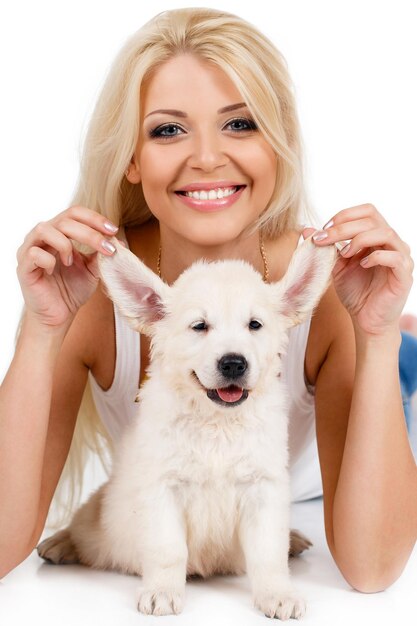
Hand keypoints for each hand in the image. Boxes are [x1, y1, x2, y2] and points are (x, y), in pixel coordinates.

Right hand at [16, 206, 118, 327]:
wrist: (59, 316)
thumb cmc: (72, 290)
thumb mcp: (92, 269)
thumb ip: (101, 253)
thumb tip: (117, 240)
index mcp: (59, 233)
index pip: (75, 213)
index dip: (94, 218)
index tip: (113, 231)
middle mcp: (43, 237)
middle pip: (64, 220)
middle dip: (89, 233)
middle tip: (106, 248)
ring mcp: (30, 250)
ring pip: (45, 229)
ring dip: (65, 244)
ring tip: (71, 262)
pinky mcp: (23, 267)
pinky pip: (34, 253)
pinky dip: (48, 260)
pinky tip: (53, 271)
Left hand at [303, 204, 413, 335]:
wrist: (366, 320)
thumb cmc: (355, 291)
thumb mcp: (335, 266)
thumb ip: (326, 248)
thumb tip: (306, 230)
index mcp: (376, 236)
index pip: (367, 211)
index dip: (344, 216)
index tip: (323, 230)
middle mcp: (391, 243)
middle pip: (372, 219)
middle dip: (343, 227)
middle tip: (324, 239)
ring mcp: (401, 257)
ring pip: (385, 232)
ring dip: (359, 239)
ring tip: (344, 253)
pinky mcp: (404, 274)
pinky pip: (395, 257)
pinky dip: (376, 257)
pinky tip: (362, 264)